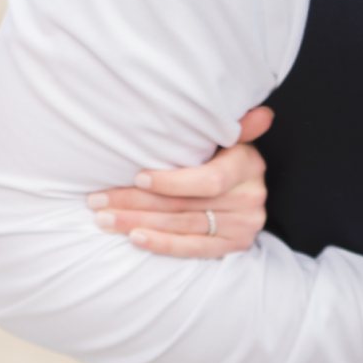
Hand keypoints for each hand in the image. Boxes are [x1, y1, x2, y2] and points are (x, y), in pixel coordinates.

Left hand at [88, 108, 272, 257]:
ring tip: (105, 219)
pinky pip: (193, 249)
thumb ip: (239, 126)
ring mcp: (243, 226)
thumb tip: (263, 114)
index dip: (172, 182)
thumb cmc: (225, 154)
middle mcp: (250, 199)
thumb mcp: (230, 136)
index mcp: (248, 166)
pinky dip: (162, 245)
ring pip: (182, 226)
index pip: (209, 180)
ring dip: (138, 223)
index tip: (137, 177)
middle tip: (98, 201)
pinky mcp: (233, 246)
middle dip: (136, 203)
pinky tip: (135, 238)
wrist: (245, 187)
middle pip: (185, 204)